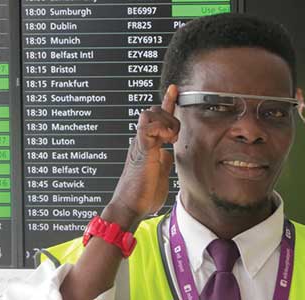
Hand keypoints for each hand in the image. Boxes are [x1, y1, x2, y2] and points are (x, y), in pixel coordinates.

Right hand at [104, 85, 179, 227]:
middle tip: (175, 137)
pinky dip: (159, 129)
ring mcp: (140, 144)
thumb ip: (163, 160)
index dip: (167, 101)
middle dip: (170, 116)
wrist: (129, 206)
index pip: (157, 118)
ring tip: (170, 138)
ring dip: (164, 121)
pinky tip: (166, 141)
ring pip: (148, 114)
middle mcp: (141, 140)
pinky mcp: (141, 150)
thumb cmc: (142, 194)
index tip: (174, 89)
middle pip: (153, 110)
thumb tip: (167, 154)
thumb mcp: (159, 173)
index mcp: (147, 144)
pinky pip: (147, 128)